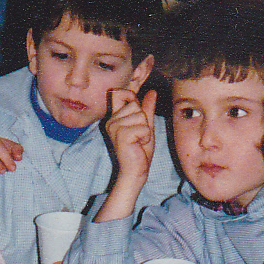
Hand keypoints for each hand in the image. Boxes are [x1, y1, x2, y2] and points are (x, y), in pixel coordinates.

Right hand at [103, 82, 157, 198]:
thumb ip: (147, 109)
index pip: (118, 93)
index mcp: (115, 117)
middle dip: (143, 119)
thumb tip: (152, 92)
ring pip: (140, 115)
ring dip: (145, 129)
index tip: (137, 108)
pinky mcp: (121, 135)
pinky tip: (138, 145)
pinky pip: (143, 128)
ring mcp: (114, 127)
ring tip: (138, 140)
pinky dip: (146, 136)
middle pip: (134, 104)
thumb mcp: (146, 126)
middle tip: (139, 135)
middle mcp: (111, 120)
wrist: (135, 171)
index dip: (130, 96)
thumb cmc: (139, 150)